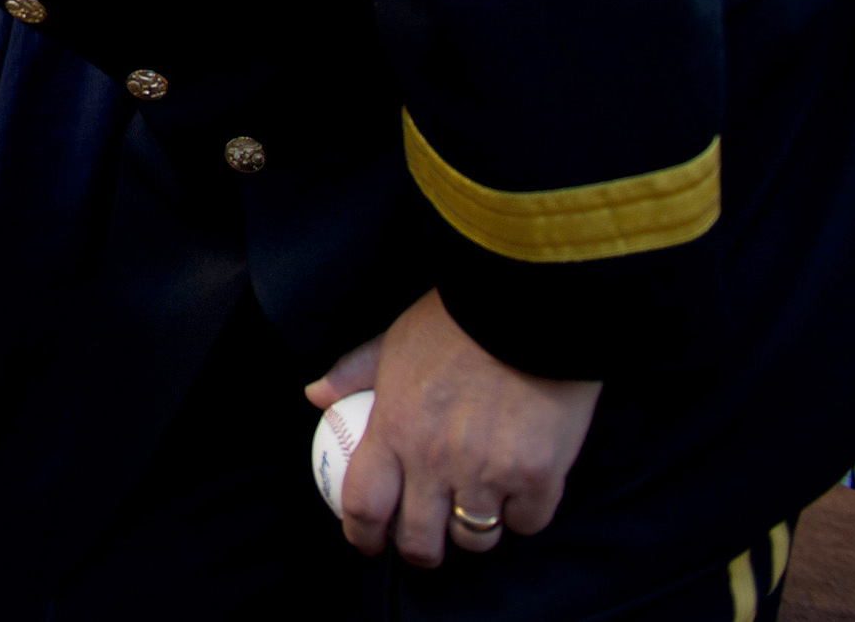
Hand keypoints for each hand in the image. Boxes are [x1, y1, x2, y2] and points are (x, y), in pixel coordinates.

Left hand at [306, 290, 600, 566]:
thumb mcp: (394, 340)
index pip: (364, 506)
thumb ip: (354, 372)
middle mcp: (435, 461)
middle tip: (427, 539)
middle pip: (420, 540)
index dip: (362, 535)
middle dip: (420, 549)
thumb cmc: (457, 320)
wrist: (529, 306)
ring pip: (474, 539)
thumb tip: (315, 395)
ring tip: (475, 512)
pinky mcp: (538, 478)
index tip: (367, 541)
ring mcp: (488, 473)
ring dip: (472, 532)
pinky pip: (526, 523)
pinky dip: (521, 515)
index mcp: (394, 430)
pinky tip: (518, 494)